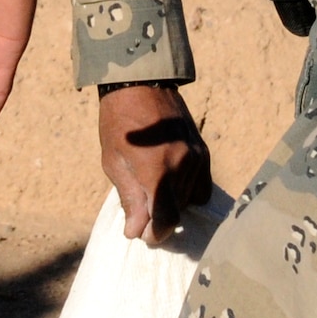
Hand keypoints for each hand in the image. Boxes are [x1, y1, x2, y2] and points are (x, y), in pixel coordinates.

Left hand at [98, 83, 213, 244]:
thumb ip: (129, 198)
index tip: (143, 233)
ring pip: (188, 200)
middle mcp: (183, 166)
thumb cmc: (119, 122)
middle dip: (158, 217)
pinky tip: (170, 180)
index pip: (167, 220)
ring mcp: (196, 157)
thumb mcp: (113, 161)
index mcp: (158, 170)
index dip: (155, 234)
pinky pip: (201, 186)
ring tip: (151, 185)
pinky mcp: (203, 151)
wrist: (140, 83)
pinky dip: (188, 191)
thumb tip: (136, 232)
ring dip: (171, 202)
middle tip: (139, 206)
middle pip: (177, 212)